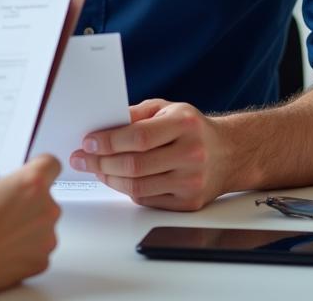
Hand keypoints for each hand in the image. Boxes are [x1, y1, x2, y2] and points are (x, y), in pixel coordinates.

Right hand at [0, 154, 61, 294]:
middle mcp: (47, 208)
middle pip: (46, 198)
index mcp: (33, 182)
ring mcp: (47, 237)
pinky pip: (39, 249)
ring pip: (43, 225)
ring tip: (2, 232)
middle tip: (5, 208)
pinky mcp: (42, 261)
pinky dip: (26, 249)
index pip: (51, 164)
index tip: (31, 173)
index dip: (40, 168)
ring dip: (29, 226)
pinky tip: (5, 249)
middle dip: (29, 201)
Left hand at [68, 99, 229, 210]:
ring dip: (109, 178)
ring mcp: (191, 182)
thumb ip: (135, 114)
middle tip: (82, 158)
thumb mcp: (166, 108)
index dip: (108, 141)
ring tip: (95, 168)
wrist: (230, 153)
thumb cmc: (192, 128)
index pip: (139, 136)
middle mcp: (191, 154)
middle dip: (100, 162)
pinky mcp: (189, 203)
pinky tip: (116, 179)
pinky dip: (127, 190)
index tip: (88, 141)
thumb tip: (102, 125)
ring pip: (138, 187)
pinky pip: (148, 200)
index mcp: (184, 125)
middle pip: (135, 165)